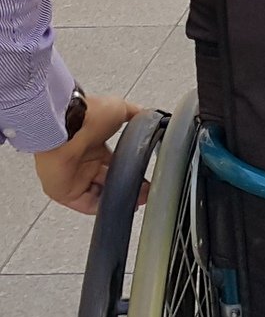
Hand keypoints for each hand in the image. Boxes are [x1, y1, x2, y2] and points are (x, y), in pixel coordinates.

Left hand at [33, 95, 142, 214]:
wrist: (68, 126)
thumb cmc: (89, 115)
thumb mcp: (119, 109)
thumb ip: (134, 113)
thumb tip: (148, 115)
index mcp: (94, 146)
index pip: (114, 164)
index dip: (130, 171)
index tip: (144, 177)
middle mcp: (83, 163)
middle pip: (108, 181)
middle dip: (126, 186)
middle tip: (143, 191)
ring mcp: (73, 178)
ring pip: (99, 194)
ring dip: (117, 197)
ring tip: (135, 199)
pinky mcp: (65, 192)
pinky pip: (85, 204)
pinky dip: (102, 207)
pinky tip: (117, 204)